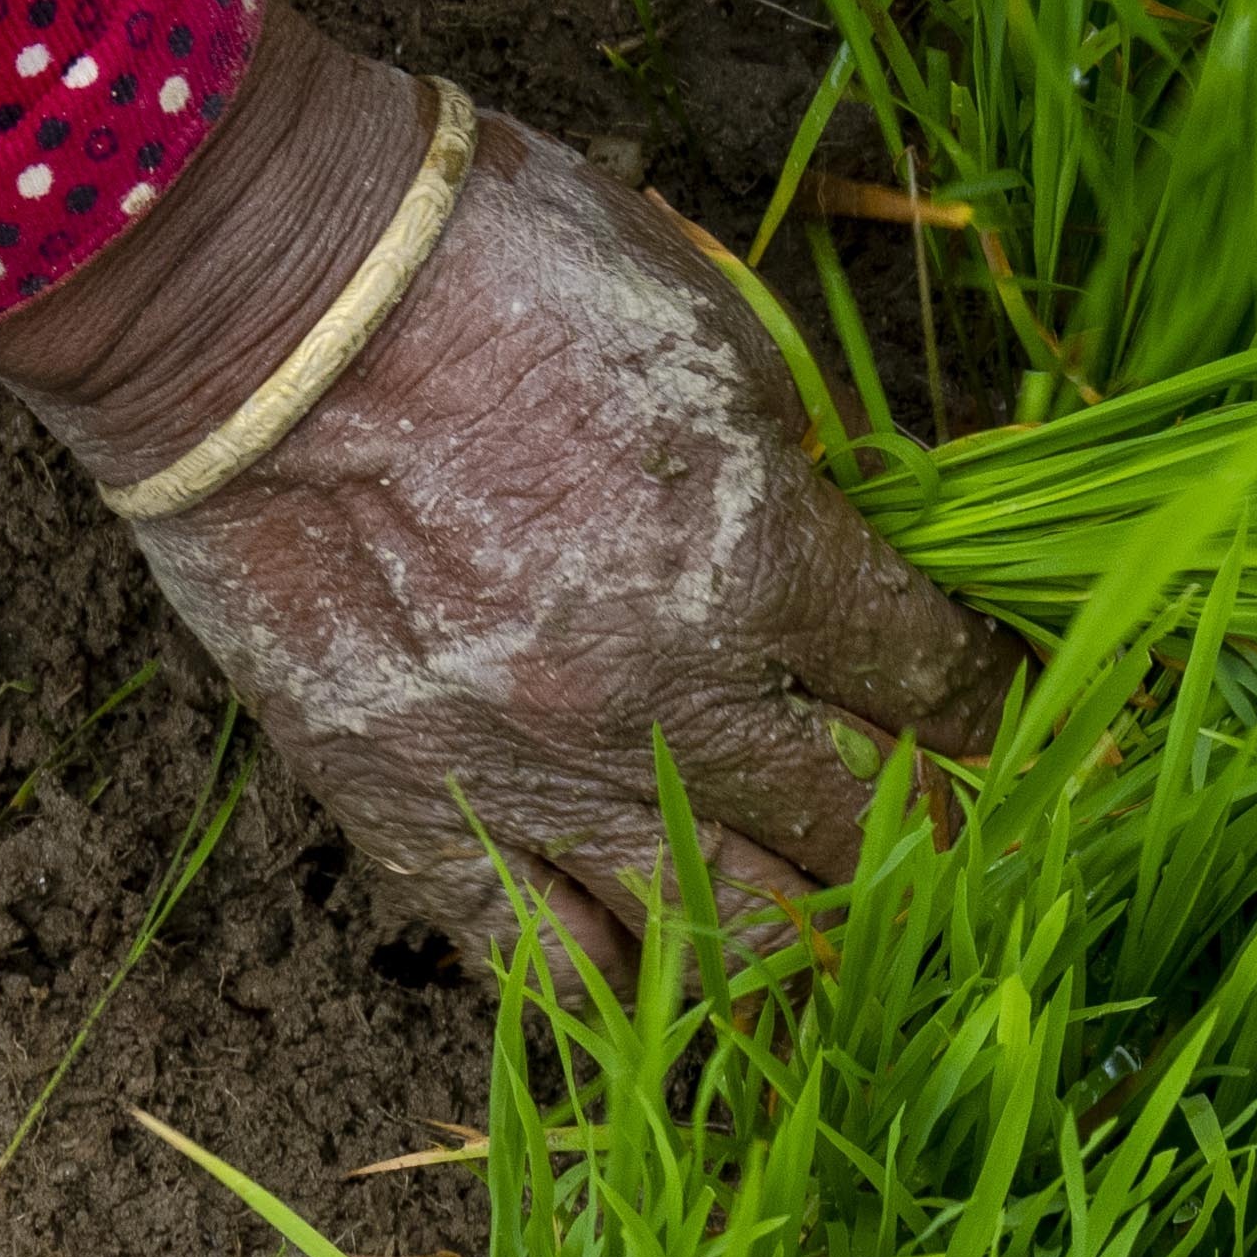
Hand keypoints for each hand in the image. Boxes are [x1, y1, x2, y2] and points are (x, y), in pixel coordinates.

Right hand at [0, 0, 1012, 982]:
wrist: (259, 302)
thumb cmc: (488, 266)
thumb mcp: (706, 329)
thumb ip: (788, 470)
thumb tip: (843, 553)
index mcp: (762, 558)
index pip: (932, 681)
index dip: (987, 705)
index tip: (998, 709)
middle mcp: (670, 697)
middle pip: (863, 831)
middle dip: (930, 834)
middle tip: (944, 829)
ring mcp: (540, 776)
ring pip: (732, 936)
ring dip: (805, 939)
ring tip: (830, 926)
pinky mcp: (416, 816)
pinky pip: (547, 971)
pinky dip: (626, 990)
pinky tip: (663, 972)